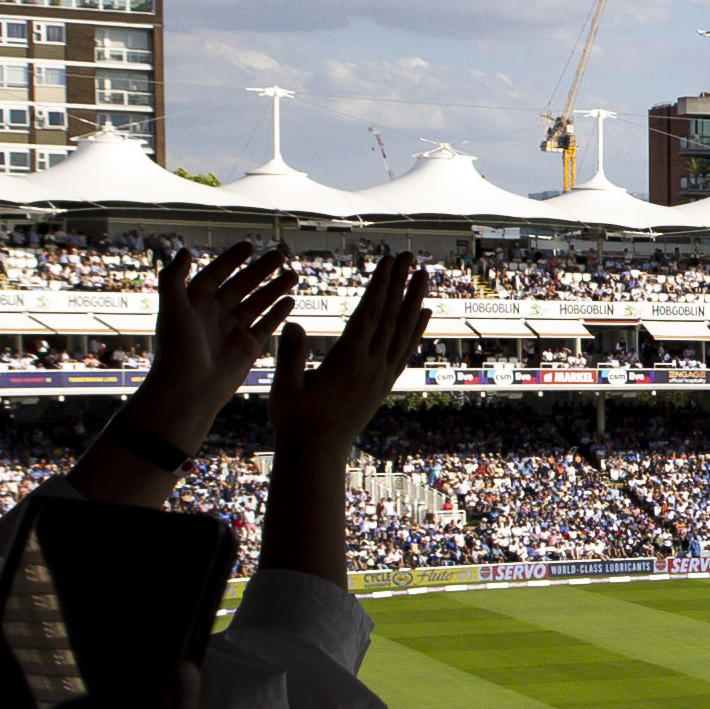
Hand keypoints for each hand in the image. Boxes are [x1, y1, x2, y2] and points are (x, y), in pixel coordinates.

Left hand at [137, 244, 300, 446]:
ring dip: (274, 289)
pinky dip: (278, 313)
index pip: (216, 274)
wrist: (189, 389)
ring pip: (257, 304)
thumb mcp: (172, 308)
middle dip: (260, 270)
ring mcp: (232, 332)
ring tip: (293, 275)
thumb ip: (173, 277)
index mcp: (195, 303)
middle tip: (280, 255)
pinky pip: (266, 326)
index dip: (231, 260)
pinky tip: (291, 300)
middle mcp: (215, 315)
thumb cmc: (177, 348)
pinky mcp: (247, 349)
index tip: (249, 245)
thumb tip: (183, 251)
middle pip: (241, 286)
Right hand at [273, 255, 432, 454]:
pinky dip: (416, 328)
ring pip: (402, 331)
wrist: (317, 453)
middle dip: (399, 283)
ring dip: (414, 299)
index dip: (380, 286)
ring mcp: (381, 375)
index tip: (388, 261)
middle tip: (409, 254)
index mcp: (347, 363)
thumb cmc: (295, 421)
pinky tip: (424, 311)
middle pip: (389, 316)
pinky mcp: (384, 383)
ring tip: (424, 274)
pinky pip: (405, 350)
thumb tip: (293, 323)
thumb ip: (290, 357)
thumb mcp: (284, 390)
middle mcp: (370, 366)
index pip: (368, 315)